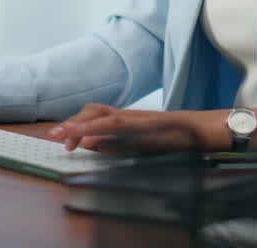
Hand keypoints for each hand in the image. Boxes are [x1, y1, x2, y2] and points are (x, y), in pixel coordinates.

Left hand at [48, 104, 228, 153]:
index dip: (76, 124)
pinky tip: (91, 138)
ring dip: (82, 124)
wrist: (200, 130)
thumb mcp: (137, 143)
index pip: (94, 115)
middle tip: (55, 136)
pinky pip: (120, 125)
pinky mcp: (146, 124)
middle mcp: (128, 114)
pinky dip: (102, 130)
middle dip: (73, 123)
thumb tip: (91, 145)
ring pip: (103, 115)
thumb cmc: (172, 137)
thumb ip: (115, 144)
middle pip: (94, 110)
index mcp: (125, 119)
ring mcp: (137, 117)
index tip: (59, 137)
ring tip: (66, 134)